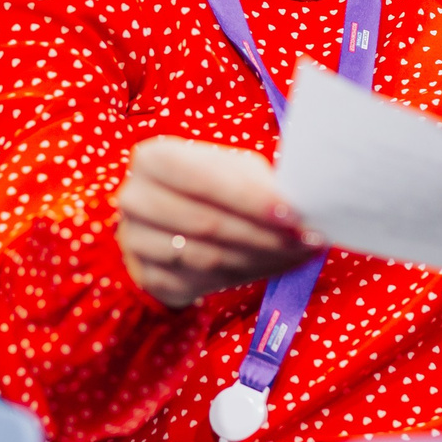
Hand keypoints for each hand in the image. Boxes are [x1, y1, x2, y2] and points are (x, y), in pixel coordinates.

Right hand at [116, 136, 322, 309]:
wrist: (172, 221)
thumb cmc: (211, 187)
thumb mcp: (232, 171)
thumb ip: (259, 184)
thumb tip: (301, 210)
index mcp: (154, 159)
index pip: (201, 178)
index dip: (249, 199)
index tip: (293, 215)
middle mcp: (135, 198)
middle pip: (206, 223)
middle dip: (264, 235)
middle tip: (307, 241)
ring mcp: (135, 241)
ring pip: (207, 257)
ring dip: (261, 259)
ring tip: (298, 255)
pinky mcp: (148, 276)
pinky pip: (203, 283)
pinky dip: (246, 277)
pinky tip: (274, 267)